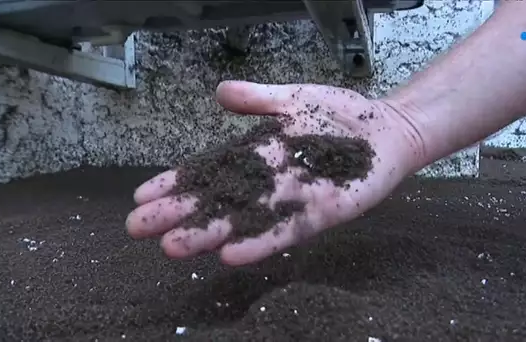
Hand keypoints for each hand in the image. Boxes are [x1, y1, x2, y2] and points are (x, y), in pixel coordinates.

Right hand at [125, 81, 421, 265]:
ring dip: (209, 234)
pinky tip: (229, 256)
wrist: (388, 128)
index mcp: (258, 156)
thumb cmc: (342, 113)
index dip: (176, 184)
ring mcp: (293, 201)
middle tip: (137, 229)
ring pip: (243, 221)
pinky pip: (286, 232)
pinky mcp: (321, 213)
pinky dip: (259, 244)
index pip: (209, 172)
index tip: (141, 196)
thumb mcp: (294, 98)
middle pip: (217, 201)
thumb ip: (258, 100)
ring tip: (172, 247)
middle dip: (179, 214)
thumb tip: (219, 93)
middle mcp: (268, 183)